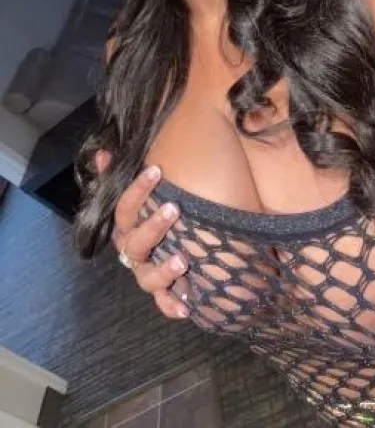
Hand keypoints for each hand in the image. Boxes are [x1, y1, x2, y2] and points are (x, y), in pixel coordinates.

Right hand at [95, 150, 189, 319]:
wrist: (182, 245)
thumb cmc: (161, 214)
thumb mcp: (146, 192)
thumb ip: (123, 173)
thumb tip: (103, 152)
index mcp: (127, 227)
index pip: (125, 209)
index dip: (138, 190)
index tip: (158, 170)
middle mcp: (133, 252)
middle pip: (135, 243)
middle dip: (153, 227)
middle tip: (173, 208)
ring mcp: (147, 273)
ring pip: (148, 277)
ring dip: (163, 269)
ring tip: (182, 259)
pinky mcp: (165, 292)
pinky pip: (164, 303)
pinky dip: (172, 306)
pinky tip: (186, 306)